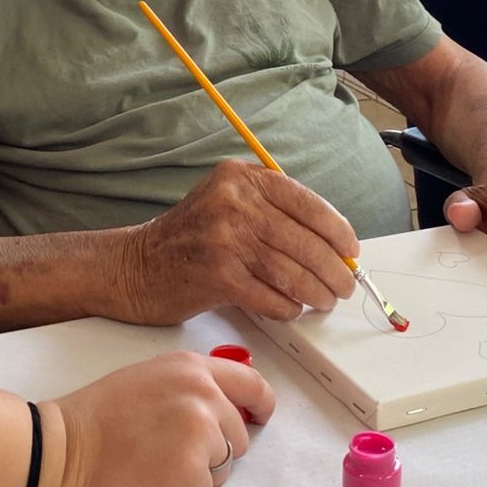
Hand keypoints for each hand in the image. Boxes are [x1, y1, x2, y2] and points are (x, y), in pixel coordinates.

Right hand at [44, 351, 274, 486]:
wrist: (56, 453)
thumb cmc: (90, 422)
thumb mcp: (146, 381)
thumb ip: (187, 389)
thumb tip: (221, 409)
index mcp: (190, 368)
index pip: (250, 384)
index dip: (260, 405)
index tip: (261, 415)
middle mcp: (201, 394)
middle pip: (238, 437)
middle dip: (211, 452)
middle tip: (163, 452)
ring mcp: (199, 432)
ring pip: (222, 469)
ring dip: (193, 476)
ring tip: (150, 466)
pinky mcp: (190, 471)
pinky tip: (145, 484)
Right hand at [117, 159, 358, 323]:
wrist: (135, 267)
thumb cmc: (189, 240)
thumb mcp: (227, 203)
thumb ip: (272, 212)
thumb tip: (331, 245)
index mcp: (240, 177)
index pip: (306, 202)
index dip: (337, 231)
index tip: (351, 251)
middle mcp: (233, 202)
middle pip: (304, 241)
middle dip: (332, 270)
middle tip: (344, 286)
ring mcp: (224, 239)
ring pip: (291, 272)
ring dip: (315, 293)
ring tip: (323, 301)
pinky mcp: (217, 276)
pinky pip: (270, 297)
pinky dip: (286, 308)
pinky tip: (289, 310)